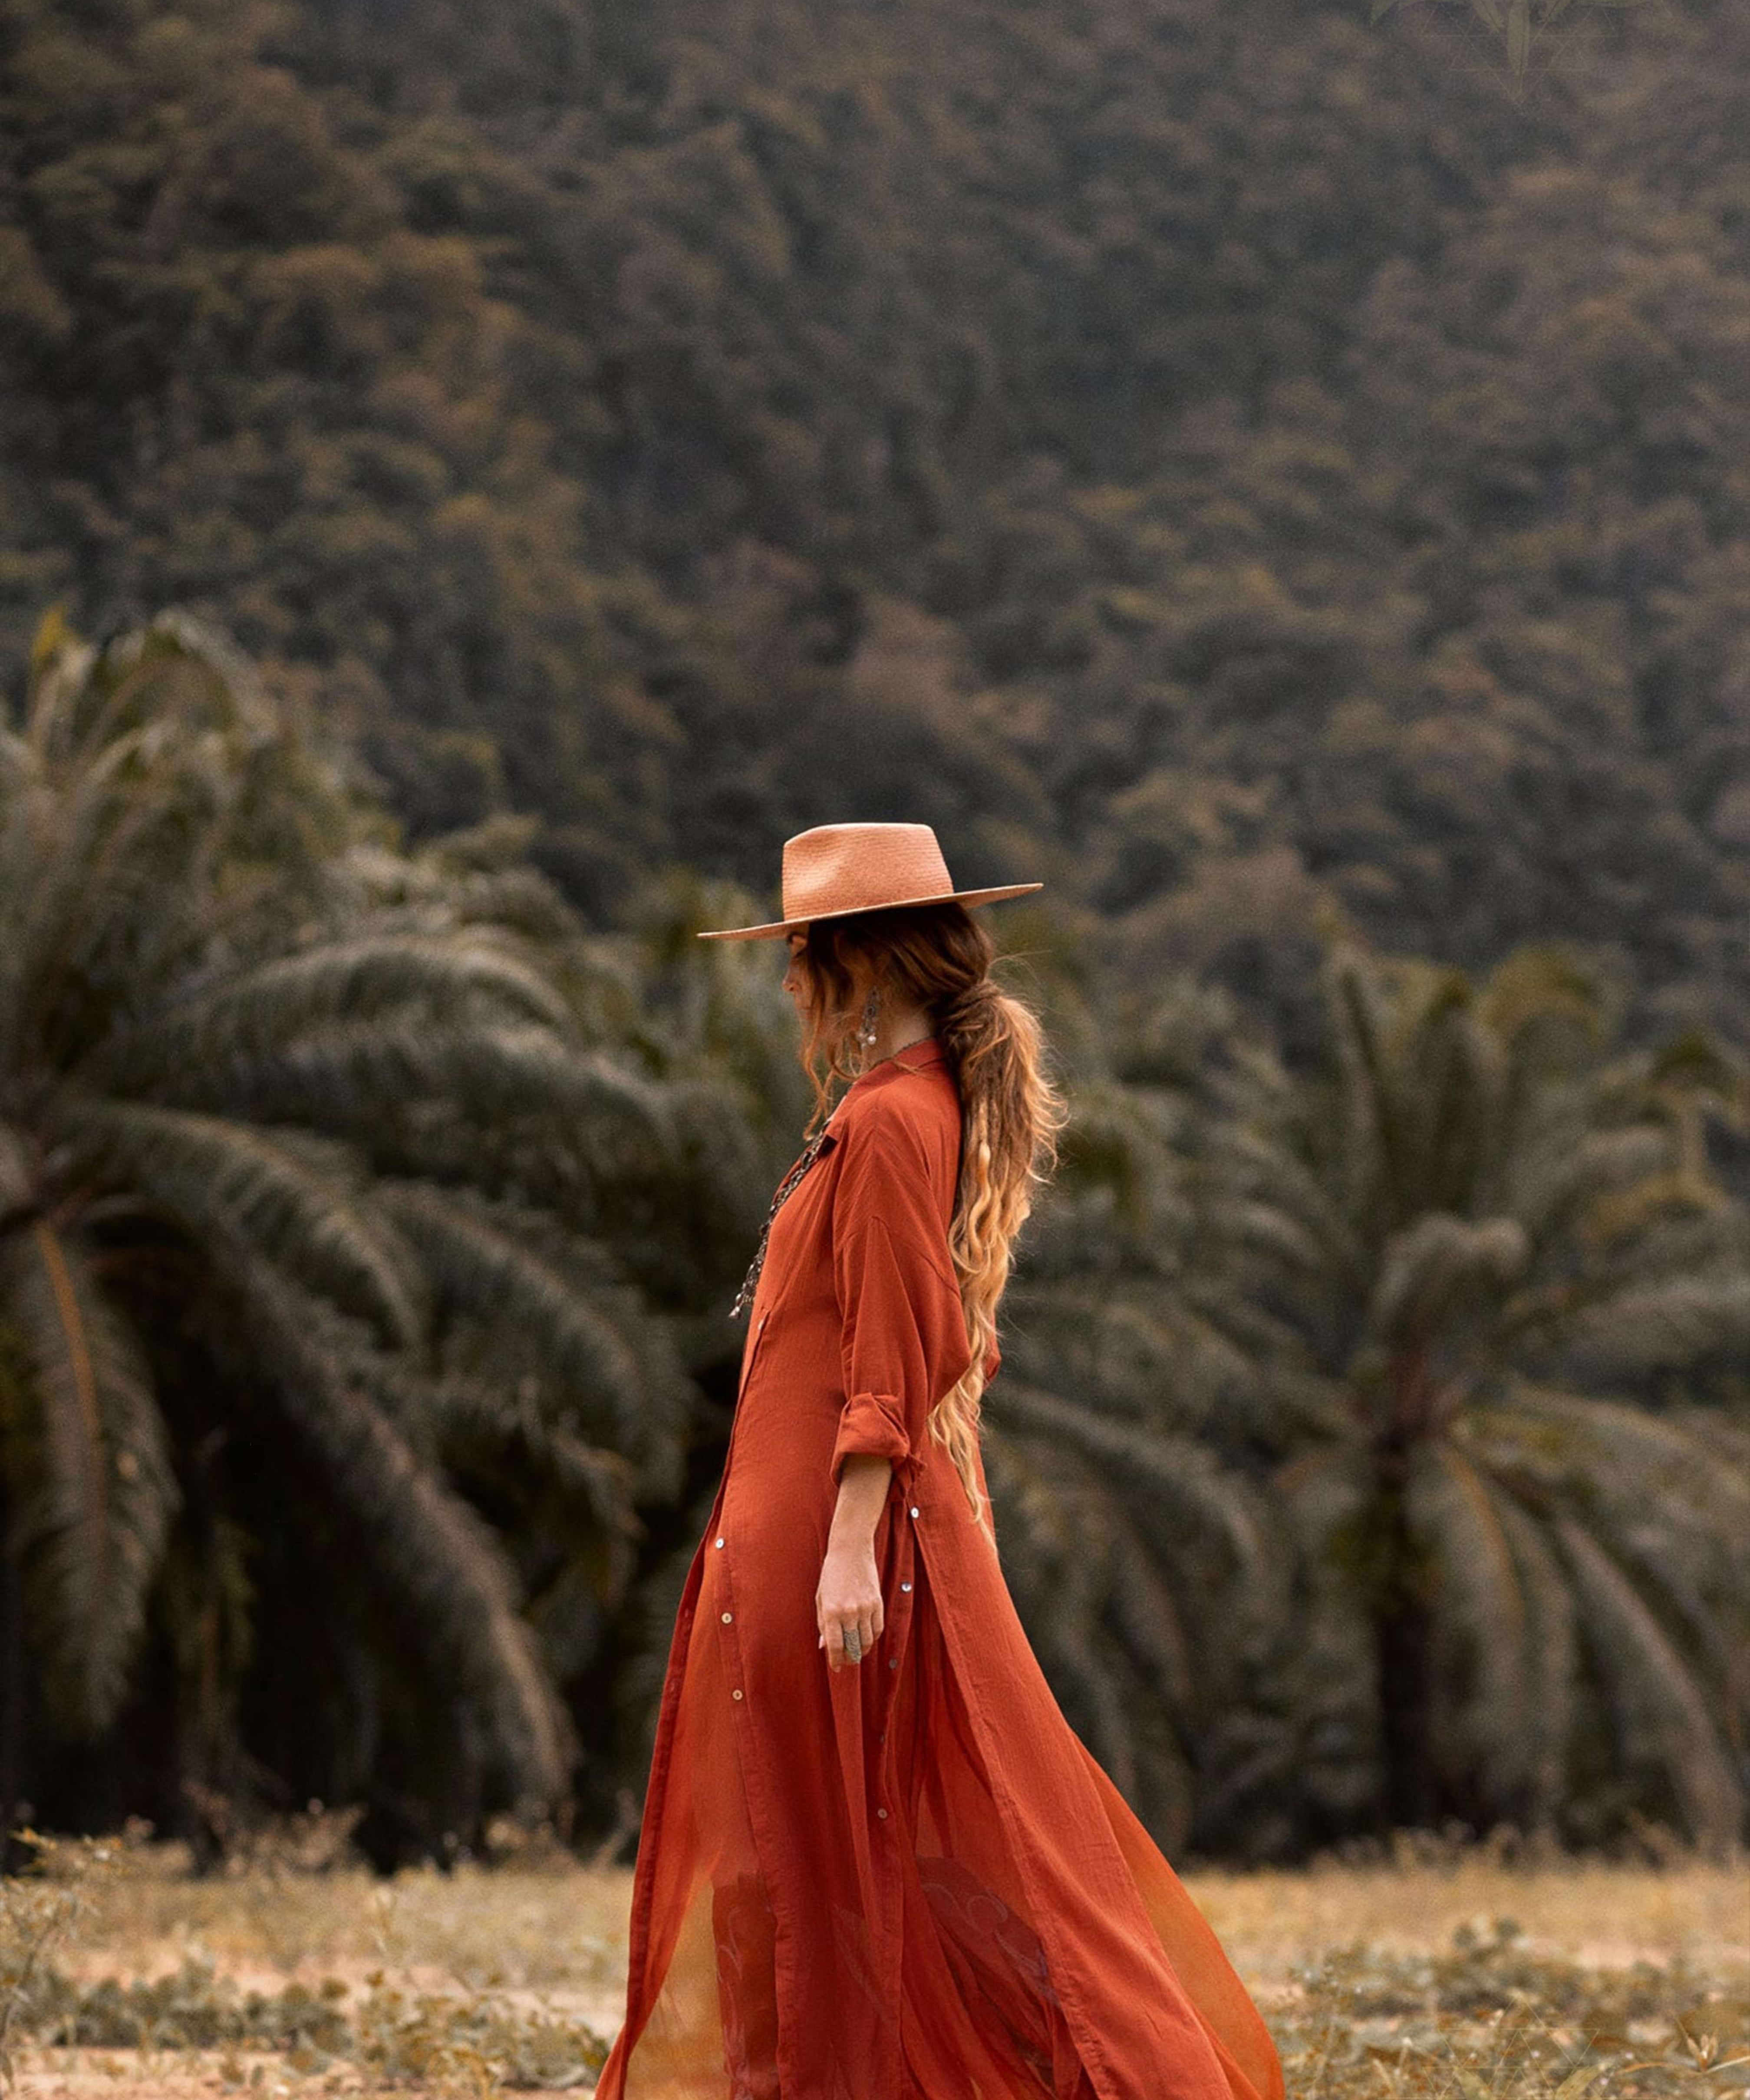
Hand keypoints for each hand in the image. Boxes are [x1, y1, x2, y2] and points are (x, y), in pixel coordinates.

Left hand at [816, 1536, 883, 1671]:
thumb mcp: (821, 1598)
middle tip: (846, 1661)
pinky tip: (866, 1637)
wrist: (851, 1550)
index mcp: (831, 1611)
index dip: (835, 1660)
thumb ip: (822, 1623)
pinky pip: (878, 1629)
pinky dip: (872, 1637)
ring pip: (867, 1641)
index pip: (835, 1646)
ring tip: (857, 1651)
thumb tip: (824, 1646)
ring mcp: (866, 1608)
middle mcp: (849, 1612)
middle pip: (852, 1647)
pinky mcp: (878, 1603)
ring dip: (862, 1650)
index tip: (835, 1667)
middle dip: (849, 1658)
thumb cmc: (832, 1573)